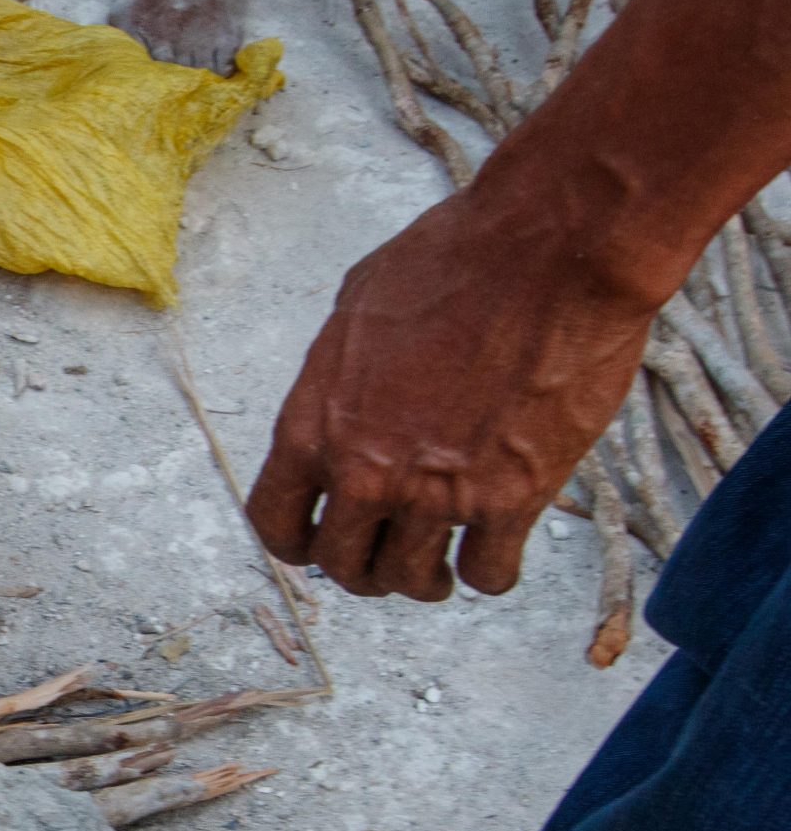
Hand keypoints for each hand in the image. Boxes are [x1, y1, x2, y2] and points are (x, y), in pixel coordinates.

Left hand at [249, 190, 662, 599]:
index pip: (277, 524)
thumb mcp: (356, 309)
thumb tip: (340, 406)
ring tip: (439, 569)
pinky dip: (489, 571)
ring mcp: (436, 492)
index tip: (319, 543)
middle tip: (388, 555)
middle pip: (342, 566)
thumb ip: (338, 379)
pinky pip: (488, 573)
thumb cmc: (456, 258)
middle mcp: (365, 471)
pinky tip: (496, 550)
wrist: (554, 250)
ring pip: (412, 581)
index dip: (298, 543)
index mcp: (312, 426)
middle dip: (362, 568)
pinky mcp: (511, 498)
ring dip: (424, 580)